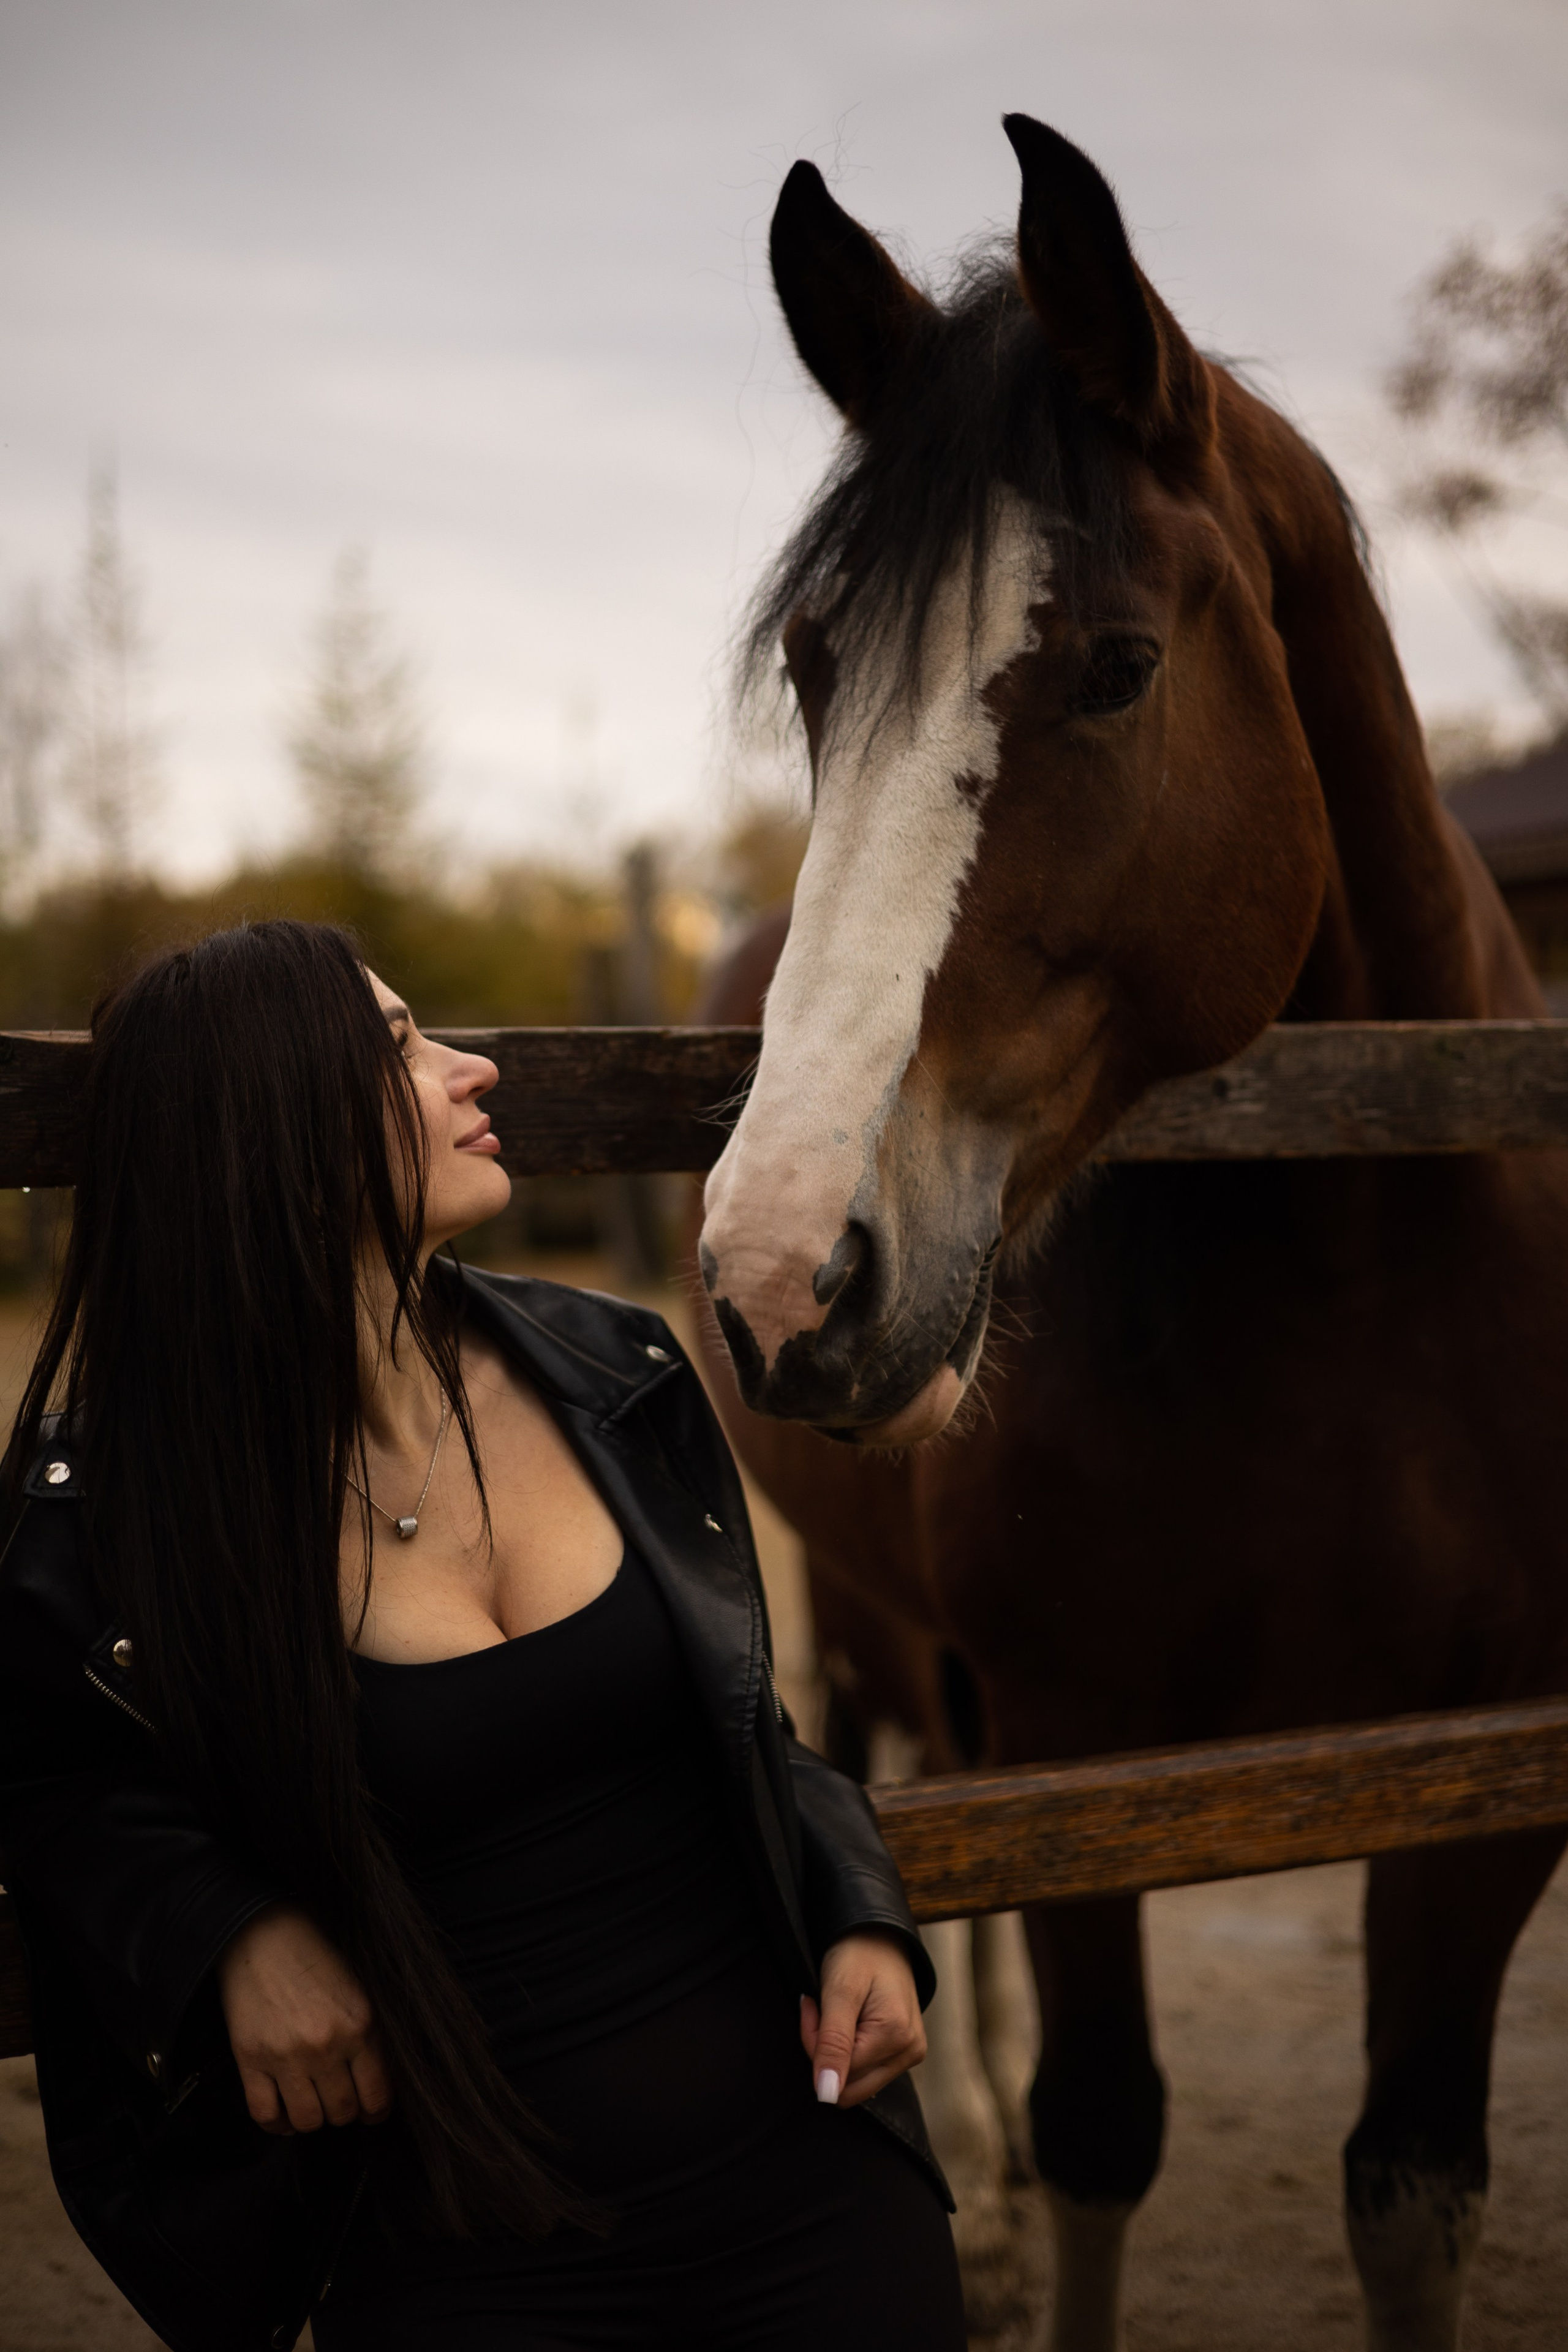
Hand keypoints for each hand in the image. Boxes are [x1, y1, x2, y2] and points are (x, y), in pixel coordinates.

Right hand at [216, 1903, 392, 2135]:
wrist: (263, 1935)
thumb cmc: (315, 1958)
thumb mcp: (358, 1990)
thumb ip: (370, 2036)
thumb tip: (377, 2081)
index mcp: (359, 2026)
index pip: (377, 2095)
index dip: (376, 2111)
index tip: (372, 2112)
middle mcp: (325, 2047)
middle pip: (342, 2112)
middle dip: (344, 2113)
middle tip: (339, 2100)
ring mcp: (285, 2057)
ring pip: (307, 2120)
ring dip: (312, 2118)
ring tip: (312, 2103)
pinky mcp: (250, 2060)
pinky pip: (265, 2114)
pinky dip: (277, 2123)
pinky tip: (284, 2114)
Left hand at [800, 1931, 925, 2109]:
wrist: (880, 1935)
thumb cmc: (859, 1953)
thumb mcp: (839, 1991)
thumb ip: (832, 2044)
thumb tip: (827, 2094)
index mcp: (897, 2037)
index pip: (840, 2076)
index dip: (815, 2044)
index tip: (813, 2006)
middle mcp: (910, 2052)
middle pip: (849, 2087)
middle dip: (825, 2052)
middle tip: (822, 2011)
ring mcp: (909, 2054)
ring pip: (855, 2082)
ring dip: (835, 2051)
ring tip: (837, 2012)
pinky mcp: (904, 2053)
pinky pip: (865, 2071)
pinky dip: (848, 2050)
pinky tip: (849, 2021)